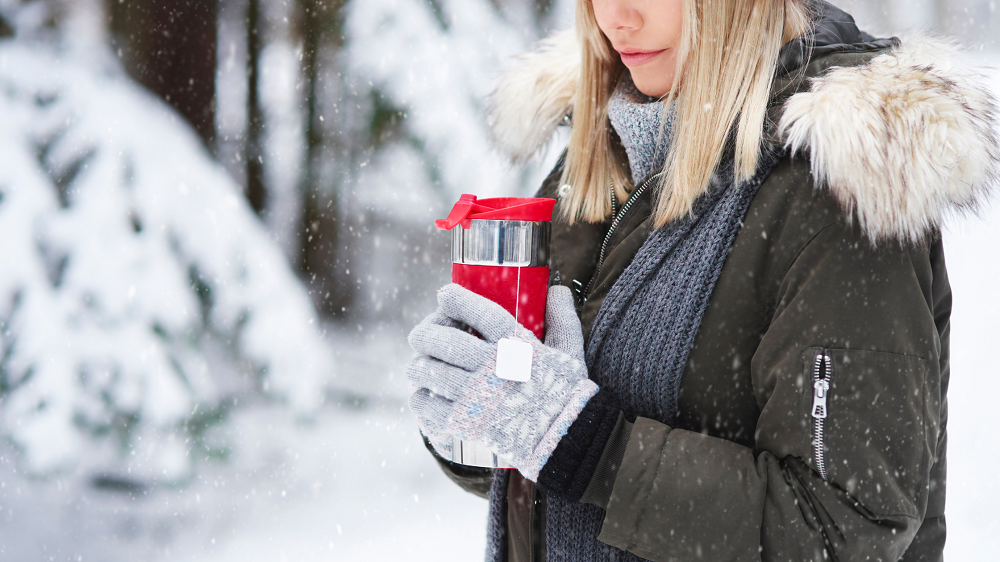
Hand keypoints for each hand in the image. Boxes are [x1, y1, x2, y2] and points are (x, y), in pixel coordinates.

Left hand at [406, 284, 597, 480]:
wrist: (565, 441)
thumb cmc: (566, 393)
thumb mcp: (570, 351)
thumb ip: (562, 317)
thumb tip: (556, 289)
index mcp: (518, 346)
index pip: (481, 314)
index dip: (457, 300)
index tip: (445, 295)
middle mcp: (494, 368)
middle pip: (445, 341)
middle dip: (425, 332)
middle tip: (421, 334)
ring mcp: (477, 397)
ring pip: (429, 370)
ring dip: (420, 364)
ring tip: (421, 364)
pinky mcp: (466, 423)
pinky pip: (428, 404)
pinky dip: (421, 397)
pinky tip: (424, 393)